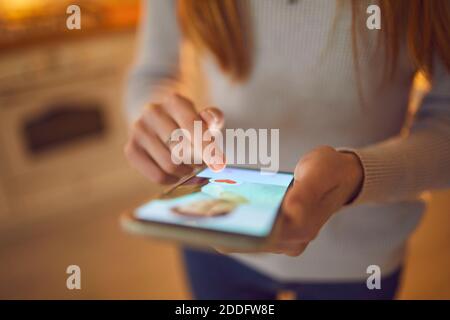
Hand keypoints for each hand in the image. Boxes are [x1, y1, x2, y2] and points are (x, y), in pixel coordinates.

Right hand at [124, 93, 224, 183]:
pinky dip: (171, 179)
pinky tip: (177, 175)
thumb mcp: (203, 117)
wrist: (157, 121)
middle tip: (202, 165)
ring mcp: (139, 130)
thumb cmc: (188, 123)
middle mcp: (153, 112)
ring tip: (190, 168)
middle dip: (197, 161)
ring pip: (169, 164)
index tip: (220, 165)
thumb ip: (213, 118)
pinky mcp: (131, 148)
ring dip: (185, 171)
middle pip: (181, 148)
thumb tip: (210, 119)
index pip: (192, 126)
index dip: (208, 147)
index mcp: (174, 101)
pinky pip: (157, 174)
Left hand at [218, 146, 362, 256]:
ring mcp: (286, 238)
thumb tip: (290, 213)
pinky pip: (254, 229)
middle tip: (201, 207)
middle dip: (226, 225)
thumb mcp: (318, 174)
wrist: (342, 175)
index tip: (210, 215)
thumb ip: (304, 194)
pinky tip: (224, 202)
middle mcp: (292, 240)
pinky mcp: (281, 231)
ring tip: (207, 204)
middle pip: (250, 239)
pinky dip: (240, 218)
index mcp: (300, 229)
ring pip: (249, 235)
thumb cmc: (330, 171)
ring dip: (230, 222)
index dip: (233, 229)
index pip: (258, 237)